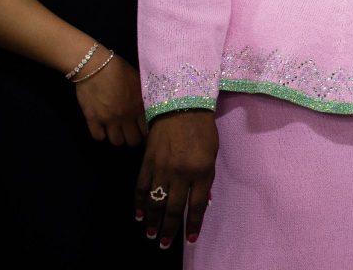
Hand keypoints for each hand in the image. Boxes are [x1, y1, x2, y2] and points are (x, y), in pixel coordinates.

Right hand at [73, 53, 146, 145]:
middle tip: (131, 134)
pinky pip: (98, 137)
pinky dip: (100, 135)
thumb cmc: (120, 70)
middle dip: (133, 139)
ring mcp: (108, 119)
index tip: (144, 131)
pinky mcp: (92, 119)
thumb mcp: (139, 81)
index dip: (146, 133)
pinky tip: (102, 128)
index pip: (148, 131)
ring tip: (117, 132)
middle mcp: (126, 116)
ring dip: (117, 138)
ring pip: (116, 142)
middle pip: (132, 141)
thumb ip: (144, 97)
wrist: (96, 66)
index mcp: (140, 106)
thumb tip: (152, 106)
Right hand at [137, 110, 217, 248]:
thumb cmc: (203, 130)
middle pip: (173, 208)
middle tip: (163, 244)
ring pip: (155, 202)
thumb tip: (203, 202)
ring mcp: (161, 169)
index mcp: (201, 172)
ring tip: (150, 235)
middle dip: (168, 229)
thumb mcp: (212, 154)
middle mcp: (180, 174)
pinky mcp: (147, 163)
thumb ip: (206, 179)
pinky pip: (141, 188)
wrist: (181, 107)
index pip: (196, 206)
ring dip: (152, 221)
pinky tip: (139, 215)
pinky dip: (139, 203)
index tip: (190, 239)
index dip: (192, 224)